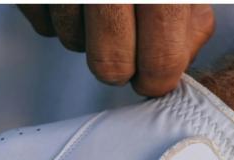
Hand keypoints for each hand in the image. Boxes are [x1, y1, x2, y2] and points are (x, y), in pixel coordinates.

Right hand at [18, 4, 214, 95]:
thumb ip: (190, 9)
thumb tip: (179, 56)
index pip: (160, 60)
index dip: (158, 76)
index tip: (157, 73)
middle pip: (110, 66)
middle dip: (121, 63)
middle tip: (129, 42)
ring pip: (73, 43)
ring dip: (87, 32)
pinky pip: (43, 24)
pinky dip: (58, 14)